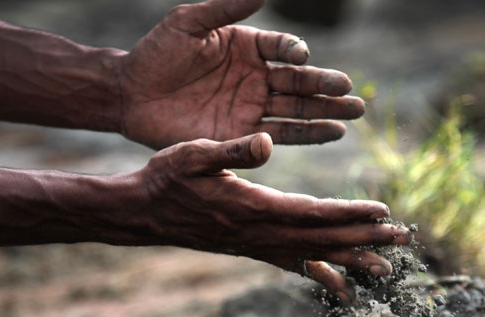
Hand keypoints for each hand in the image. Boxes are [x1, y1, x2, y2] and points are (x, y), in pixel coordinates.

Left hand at [118, 0, 364, 148]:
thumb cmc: (157, 52)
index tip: (299, 57)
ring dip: (325, 113)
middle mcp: (256, 77)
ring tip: (354, 114)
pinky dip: (306, 135)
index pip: (282, 48)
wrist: (131, 94)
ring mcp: (251, 107)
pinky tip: (331, 133)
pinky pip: (279, 134)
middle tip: (350, 92)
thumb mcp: (189, 22)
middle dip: (325, 87)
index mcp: (249, 46)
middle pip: (299, 82)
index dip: (293, 52)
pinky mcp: (240, 134)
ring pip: (296, 110)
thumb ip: (225, 7)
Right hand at [128, 133, 409, 300]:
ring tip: (385, 271)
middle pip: (321, 238)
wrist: (144, 212)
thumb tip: (266, 142)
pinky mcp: (249, 249)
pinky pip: (291, 265)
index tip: (383, 212)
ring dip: (350, 260)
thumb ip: (232, 150)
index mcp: (251, 207)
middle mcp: (259, 233)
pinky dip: (319, 274)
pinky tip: (339, 285)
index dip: (349, 213)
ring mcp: (255, 245)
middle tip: (403, 243)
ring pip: (312, 256)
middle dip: (364, 239)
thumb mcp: (193, 154)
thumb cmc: (166, 178)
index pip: (311, 212)